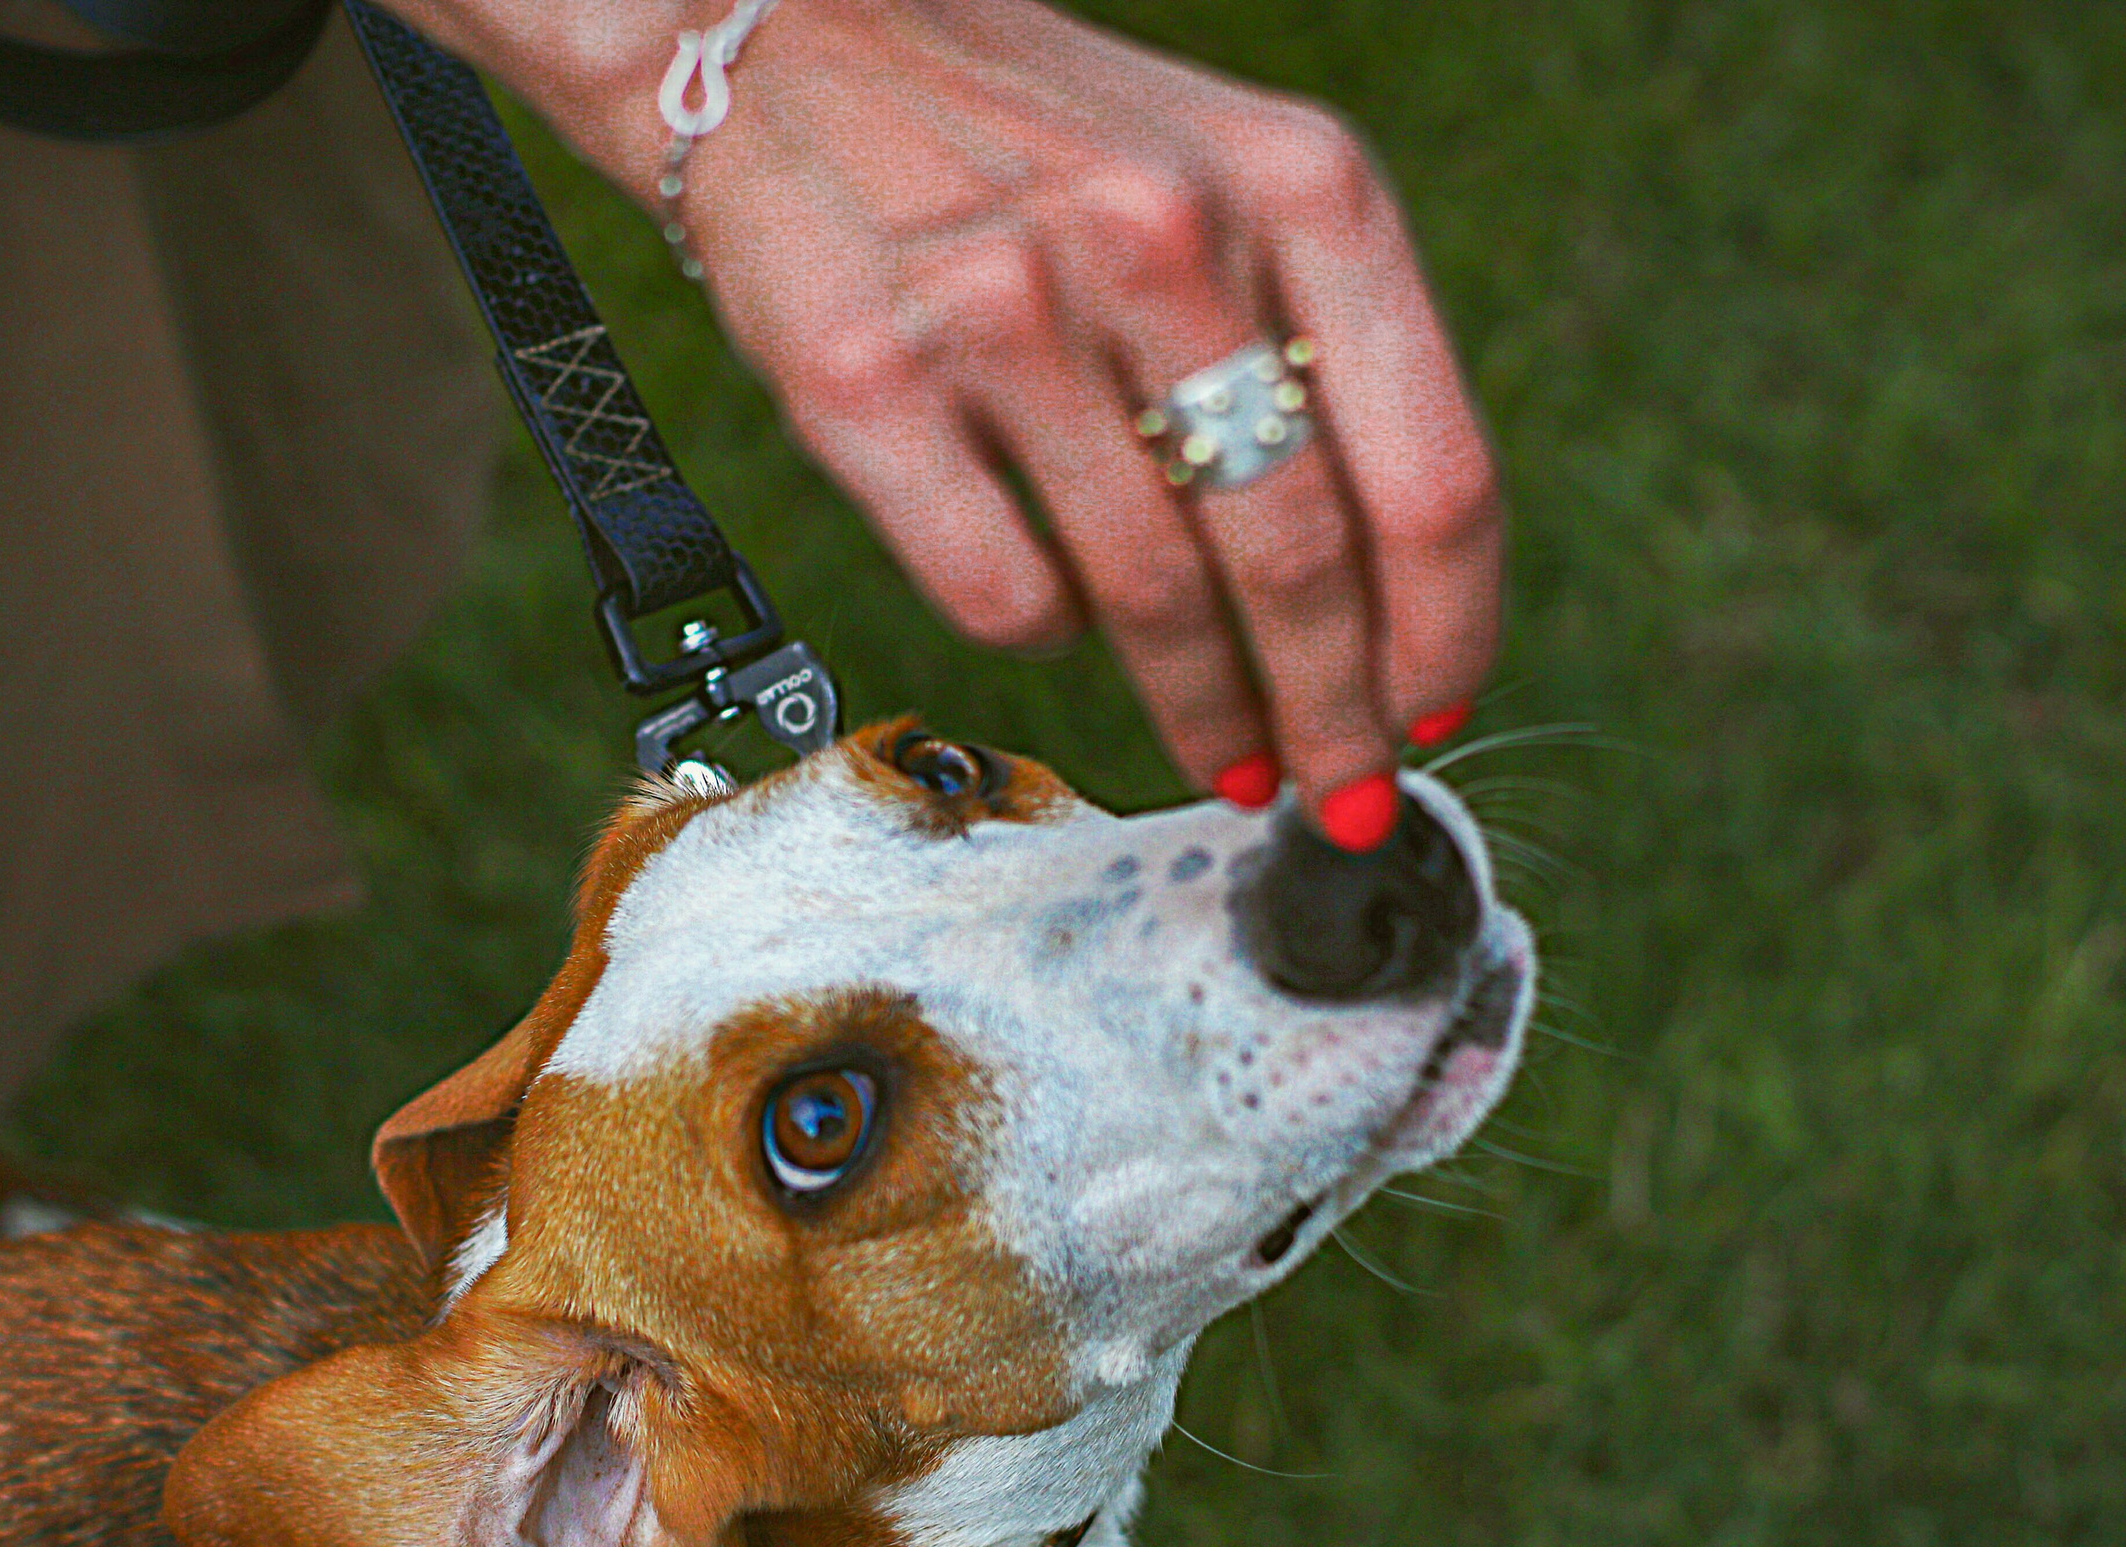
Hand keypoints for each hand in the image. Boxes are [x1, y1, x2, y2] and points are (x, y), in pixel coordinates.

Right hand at [394, 0, 1499, 840]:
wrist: (787, 39)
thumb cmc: (1034, 143)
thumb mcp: (1224, 185)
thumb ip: (1318, 349)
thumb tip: (1386, 597)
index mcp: (1297, 186)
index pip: (1429, 473)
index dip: (1444, 634)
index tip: (1429, 717)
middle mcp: (1162, 235)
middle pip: (1298, 560)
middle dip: (1331, 713)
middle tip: (1334, 786)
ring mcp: (1007, 309)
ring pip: (1150, 597)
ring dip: (1204, 709)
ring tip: (1221, 752)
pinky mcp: (868, 381)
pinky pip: (1002, 592)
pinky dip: (1046, 635)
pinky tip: (1059, 622)